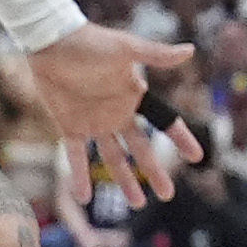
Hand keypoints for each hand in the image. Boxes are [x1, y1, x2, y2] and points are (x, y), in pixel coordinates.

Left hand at [30, 23, 198, 207]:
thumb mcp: (126, 48)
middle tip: (167, 195)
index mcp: (135, 96)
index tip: (196, 157)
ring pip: (113, 158)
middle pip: (141, 149)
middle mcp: (118, 113)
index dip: (180, 139)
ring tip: (137, 205)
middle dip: (154, 172)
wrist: (50, 41)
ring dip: (124, 181)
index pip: (163, 122)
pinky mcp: (70, 126)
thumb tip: (191, 51)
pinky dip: (79, 176)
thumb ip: (156, 55)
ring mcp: (94, 123)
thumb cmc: (90, 41)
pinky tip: (84, 197)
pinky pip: (77, 157)